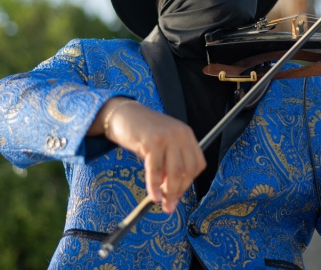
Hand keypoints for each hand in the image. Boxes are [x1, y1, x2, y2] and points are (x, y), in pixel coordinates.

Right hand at [91, 98, 205, 212]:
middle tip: (169, 205)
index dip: (188, 183)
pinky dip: (154, 186)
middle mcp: (180, 134)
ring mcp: (167, 137)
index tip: (178, 195)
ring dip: (168, 192)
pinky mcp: (152, 141)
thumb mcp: (162, 146)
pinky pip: (156, 170)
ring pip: (174, 172)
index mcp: (186, 135)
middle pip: (187, 170)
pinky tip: (153, 196)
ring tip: (161, 202)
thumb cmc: (142, 133)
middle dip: (178, 191)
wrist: (123, 114)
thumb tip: (172, 194)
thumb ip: (169, 164)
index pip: (197, 164)